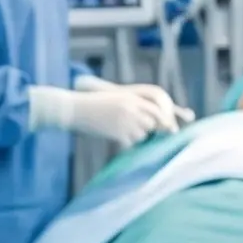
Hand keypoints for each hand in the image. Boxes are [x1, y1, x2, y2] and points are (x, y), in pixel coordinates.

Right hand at [28, 83, 184, 146]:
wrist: (74, 108)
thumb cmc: (92, 104)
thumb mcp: (114, 100)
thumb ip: (130, 107)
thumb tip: (146, 121)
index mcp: (131, 98)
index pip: (155, 110)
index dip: (162, 120)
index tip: (168, 128)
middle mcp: (132, 109)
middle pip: (151, 124)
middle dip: (146, 129)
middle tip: (133, 130)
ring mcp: (125, 122)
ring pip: (141, 135)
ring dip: (134, 137)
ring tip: (117, 130)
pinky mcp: (118, 133)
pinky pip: (130, 144)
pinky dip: (124, 144)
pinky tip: (112, 137)